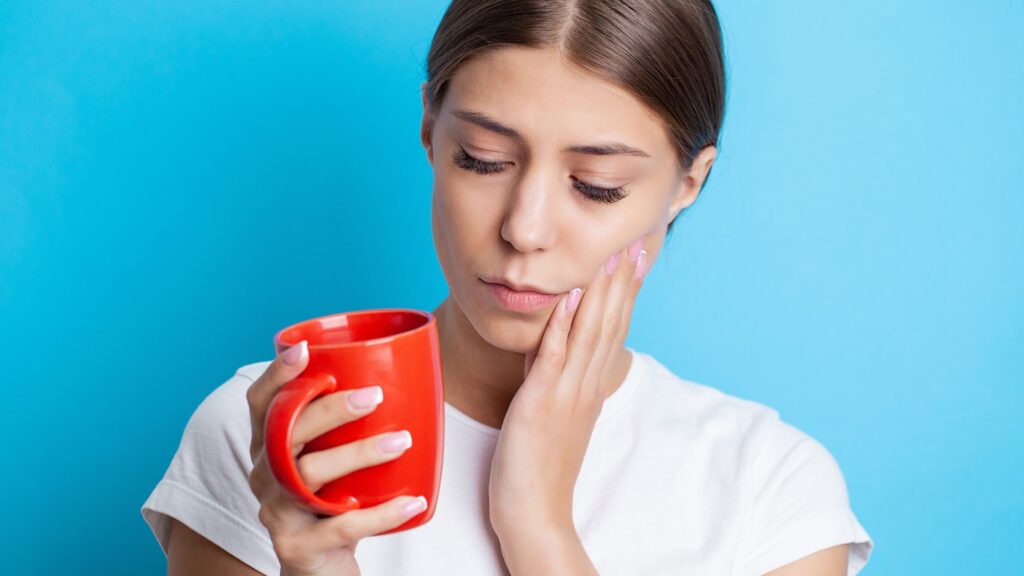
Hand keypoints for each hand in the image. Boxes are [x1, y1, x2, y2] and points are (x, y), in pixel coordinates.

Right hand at [245, 341, 427, 575]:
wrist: (321, 567)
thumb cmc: (336, 499)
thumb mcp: (336, 459)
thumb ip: (352, 423)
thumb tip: (411, 374)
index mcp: (269, 446)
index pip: (260, 403)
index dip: (276, 375)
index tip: (303, 349)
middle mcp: (264, 474)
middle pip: (285, 434)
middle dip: (328, 410)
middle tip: (374, 396)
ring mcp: (276, 511)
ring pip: (310, 475)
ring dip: (359, 454)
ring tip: (402, 441)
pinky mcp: (296, 546)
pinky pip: (340, 527)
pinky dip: (382, 514)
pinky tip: (414, 501)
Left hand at [488, 234, 650, 534]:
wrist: (536, 513)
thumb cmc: (541, 469)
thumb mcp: (560, 418)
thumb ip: (566, 385)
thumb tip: (568, 359)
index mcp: (590, 389)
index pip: (614, 333)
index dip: (625, 295)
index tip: (635, 260)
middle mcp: (585, 387)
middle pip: (609, 326)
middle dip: (620, 283)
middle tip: (632, 245)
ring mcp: (566, 394)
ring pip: (589, 335)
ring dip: (600, 293)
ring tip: (610, 257)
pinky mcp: (541, 404)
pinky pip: (555, 358)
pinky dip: (564, 326)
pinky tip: (570, 297)